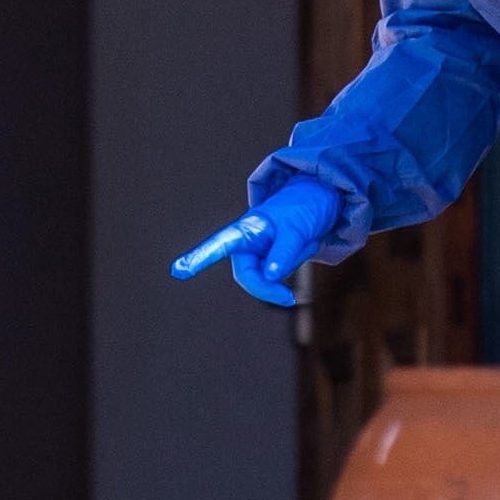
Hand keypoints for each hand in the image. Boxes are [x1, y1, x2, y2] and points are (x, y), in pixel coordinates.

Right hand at [170, 179, 349, 307]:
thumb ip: (283, 254)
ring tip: (304, 244)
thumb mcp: (296, 229)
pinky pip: (278, 275)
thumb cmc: (302, 207)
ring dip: (286, 271)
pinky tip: (305, 248)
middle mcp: (248, 242)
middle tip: (288, 298)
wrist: (321, 201)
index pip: (220, 245)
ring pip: (266, 278)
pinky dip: (292, 268)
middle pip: (247, 276)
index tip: (178, 270)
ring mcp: (259, 252)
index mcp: (246, 229)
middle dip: (266, 287)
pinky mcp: (271, 260)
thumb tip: (271, 277)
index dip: (199, 258)